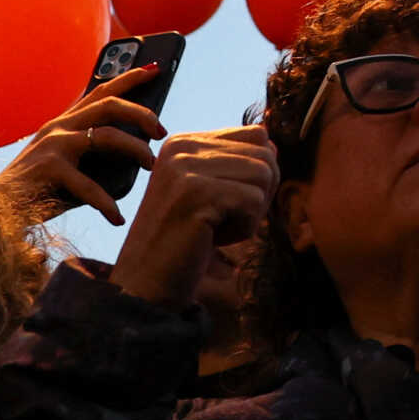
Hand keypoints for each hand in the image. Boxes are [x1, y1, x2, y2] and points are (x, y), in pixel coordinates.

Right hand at [0, 65, 165, 224]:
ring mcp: (53, 145)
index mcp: (64, 123)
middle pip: (109, 105)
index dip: (129, 77)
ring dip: (136, 150)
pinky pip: (90, 186)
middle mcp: (58, 127)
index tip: (156, 68)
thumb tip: (139, 157)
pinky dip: (107, 204)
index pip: (100, 90)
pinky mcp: (49, 168)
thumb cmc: (39, 191)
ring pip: (106, 136)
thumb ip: (95, 156)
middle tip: (161, 130)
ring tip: (151, 166)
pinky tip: (117, 218)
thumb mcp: (70, 166)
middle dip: (141, 112)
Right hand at [109, 128, 277, 307]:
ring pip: (264, 175)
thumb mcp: (209, 194)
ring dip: (251, 213)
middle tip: (222, 221)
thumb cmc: (183, 242)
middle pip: (265, 155)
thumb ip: (237, 165)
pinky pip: (254, 201)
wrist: (145, 284)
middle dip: (258, 195)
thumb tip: (273, 143)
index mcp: (184, 142)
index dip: (258, 174)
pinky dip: (244, 228)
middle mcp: (182, 147)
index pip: (255, 135)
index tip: (227, 203)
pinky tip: (212, 238)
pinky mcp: (197, 192)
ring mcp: (187, 167)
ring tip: (214, 228)